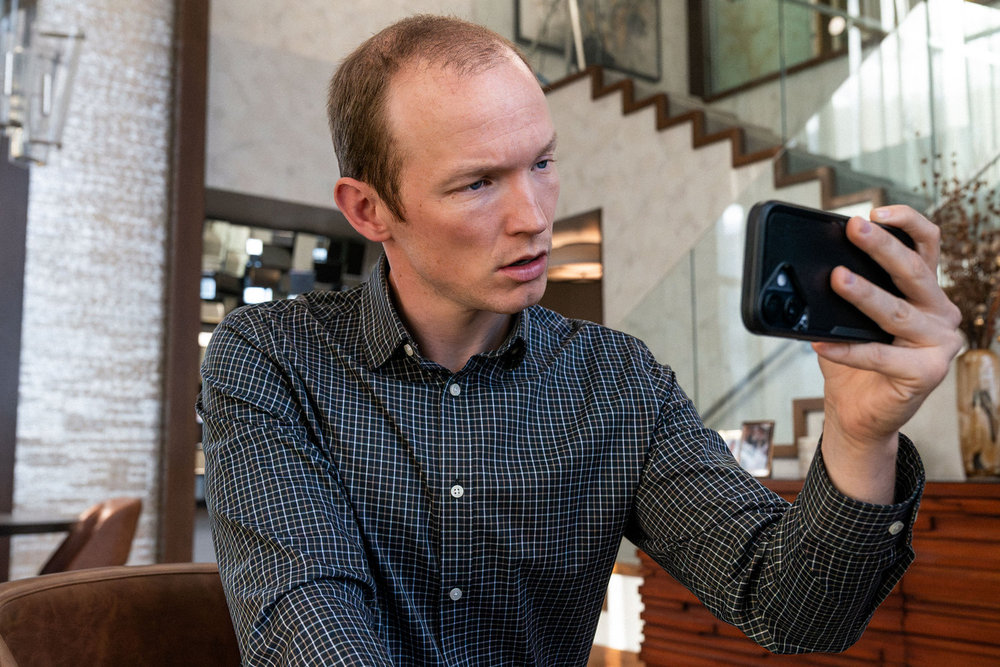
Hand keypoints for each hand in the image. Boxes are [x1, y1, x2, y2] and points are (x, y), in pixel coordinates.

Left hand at [811, 205, 962, 502]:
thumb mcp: (848, 318)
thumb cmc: (855, 362)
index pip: (927, 245)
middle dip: (882, 246)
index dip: (907, 222)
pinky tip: (820, 343)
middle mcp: (940, 313)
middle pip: (914, 271)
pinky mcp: (928, 373)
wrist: (858, 413)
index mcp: (925, 292)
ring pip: (897, 312)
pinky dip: (847, 350)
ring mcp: (940, 344)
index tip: (878, 210)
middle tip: (854, 227)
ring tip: (837, 278)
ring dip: (865, 295)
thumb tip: (811, 265)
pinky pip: (880, 356)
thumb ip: (843, 292)